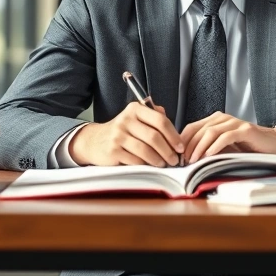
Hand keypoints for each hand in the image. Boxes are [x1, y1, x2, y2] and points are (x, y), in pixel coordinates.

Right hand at [69, 103, 183, 166]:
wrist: (95, 141)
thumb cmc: (123, 131)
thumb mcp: (137, 118)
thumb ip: (155, 117)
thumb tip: (174, 129)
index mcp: (135, 109)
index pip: (160, 120)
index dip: (174, 135)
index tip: (181, 147)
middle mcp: (125, 120)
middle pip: (154, 137)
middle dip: (168, 151)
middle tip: (175, 160)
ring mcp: (118, 135)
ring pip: (145, 150)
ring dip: (158, 160)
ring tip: (163, 164)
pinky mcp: (113, 150)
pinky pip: (135, 160)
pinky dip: (145, 165)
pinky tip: (150, 166)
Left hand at [180, 113, 275, 163]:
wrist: (274, 145)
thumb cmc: (247, 148)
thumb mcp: (223, 148)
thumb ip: (208, 149)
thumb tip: (186, 160)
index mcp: (215, 120)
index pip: (191, 128)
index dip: (181, 142)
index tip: (175, 157)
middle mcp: (223, 118)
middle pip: (198, 130)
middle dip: (188, 146)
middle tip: (181, 161)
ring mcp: (235, 122)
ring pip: (210, 132)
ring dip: (199, 147)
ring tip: (193, 160)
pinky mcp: (246, 130)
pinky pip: (227, 136)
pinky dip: (216, 146)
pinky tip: (209, 156)